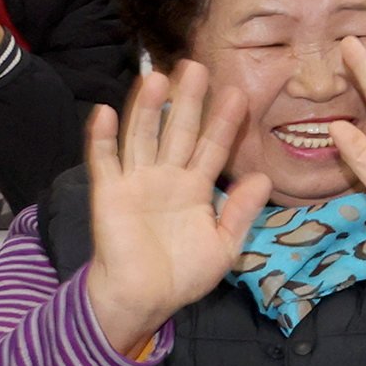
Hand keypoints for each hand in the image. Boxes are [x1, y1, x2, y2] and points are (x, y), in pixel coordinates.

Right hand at [81, 63, 269, 354]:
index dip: (225, 122)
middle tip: (197, 66)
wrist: (145, 300)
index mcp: (195, 188)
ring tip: (157, 77)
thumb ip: (241, 211)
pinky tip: (104, 110)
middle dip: (188, 101)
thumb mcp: (224, 244)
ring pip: (143, 136)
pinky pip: (104, 161)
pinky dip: (101, 137)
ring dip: (148, 108)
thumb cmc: (183, 275)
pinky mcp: (109, 194)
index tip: (240, 94)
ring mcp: (136, 182)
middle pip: (178, 131)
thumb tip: (264, 177)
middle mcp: (166, 178)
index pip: (213, 147)